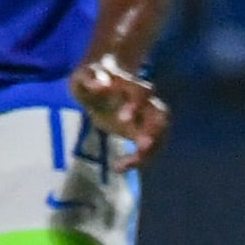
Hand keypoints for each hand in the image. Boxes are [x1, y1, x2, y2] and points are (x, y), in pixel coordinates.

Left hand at [73, 53, 170, 169]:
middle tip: (142, 147)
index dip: (135, 105)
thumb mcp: (83, 77)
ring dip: (150, 150)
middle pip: (161, 113)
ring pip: (160, 133)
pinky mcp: (143, 130)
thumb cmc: (90, 78)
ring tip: (128, 164)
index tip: (122, 119)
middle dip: (155, 130)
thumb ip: (90, 80)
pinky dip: (139, 159)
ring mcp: (146, 116)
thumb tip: (101, 85)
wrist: (98, 82)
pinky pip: (150, 147)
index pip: (141, 91)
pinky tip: (118, 167)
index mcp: (130, 84)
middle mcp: (145, 100)